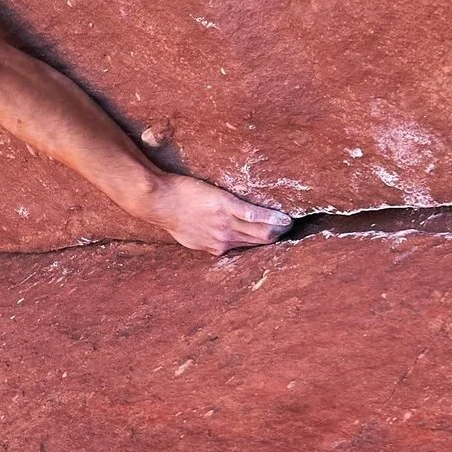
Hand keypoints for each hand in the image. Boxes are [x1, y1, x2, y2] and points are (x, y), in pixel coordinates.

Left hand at [148, 173, 292, 256]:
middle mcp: (223, 240)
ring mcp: (226, 224)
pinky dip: (272, 218)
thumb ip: (205, 239)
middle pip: (258, 243)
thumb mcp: (188, 235)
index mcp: (215, 247)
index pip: (246, 250)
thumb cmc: (170, 214)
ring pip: (261, 232)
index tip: (275, 242)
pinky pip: (254, 215)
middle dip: (276, 239)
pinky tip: (285, 218)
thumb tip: (215, 242)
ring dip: (279, 229)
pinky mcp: (226, 207)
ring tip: (293, 223)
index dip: (262, 246)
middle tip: (292, 232)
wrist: (158, 201)